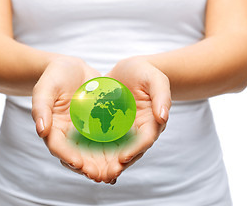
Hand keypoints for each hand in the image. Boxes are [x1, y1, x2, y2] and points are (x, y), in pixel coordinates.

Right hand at [32, 55, 105, 181]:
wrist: (72, 68)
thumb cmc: (55, 76)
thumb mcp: (45, 88)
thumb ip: (41, 107)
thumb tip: (41, 130)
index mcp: (53, 128)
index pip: (58, 147)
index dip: (68, 157)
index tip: (80, 164)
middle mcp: (69, 134)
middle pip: (77, 155)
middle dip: (89, 167)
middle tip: (102, 176)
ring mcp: (84, 130)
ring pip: (93, 152)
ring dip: (103, 164)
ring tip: (115, 172)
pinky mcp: (98, 125)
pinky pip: (106, 138)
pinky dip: (113, 149)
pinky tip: (125, 155)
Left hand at [102, 55, 170, 182]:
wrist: (131, 70)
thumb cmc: (146, 73)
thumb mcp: (156, 80)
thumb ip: (162, 96)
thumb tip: (163, 116)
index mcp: (151, 122)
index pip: (145, 140)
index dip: (135, 150)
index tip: (123, 158)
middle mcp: (137, 131)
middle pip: (130, 151)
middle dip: (118, 164)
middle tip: (104, 175)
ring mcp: (123, 130)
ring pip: (115, 150)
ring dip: (105, 163)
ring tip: (92, 174)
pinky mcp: (110, 126)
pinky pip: (103, 140)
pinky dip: (95, 150)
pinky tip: (83, 158)